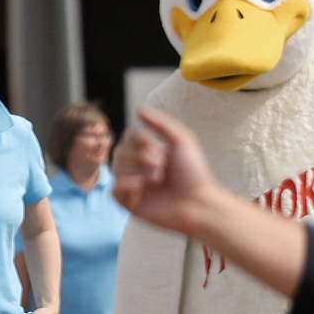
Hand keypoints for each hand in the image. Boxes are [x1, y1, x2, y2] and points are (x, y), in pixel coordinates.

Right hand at [112, 110, 220, 233]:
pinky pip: (114, 190)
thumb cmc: (194, 175)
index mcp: (149, 152)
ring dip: (136, 170)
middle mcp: (138, 168)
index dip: (138, 140)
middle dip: (140, 157)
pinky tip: (142, 189)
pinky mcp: (130, 204)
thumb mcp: (182, 141)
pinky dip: (126, 186)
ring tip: (157, 178)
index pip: (128, 137)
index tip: (157, 147)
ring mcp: (133, 186)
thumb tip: (138, 109)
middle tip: (161, 167)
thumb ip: (161, 123)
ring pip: (115, 169)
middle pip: (119, 152)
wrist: (199, 204)